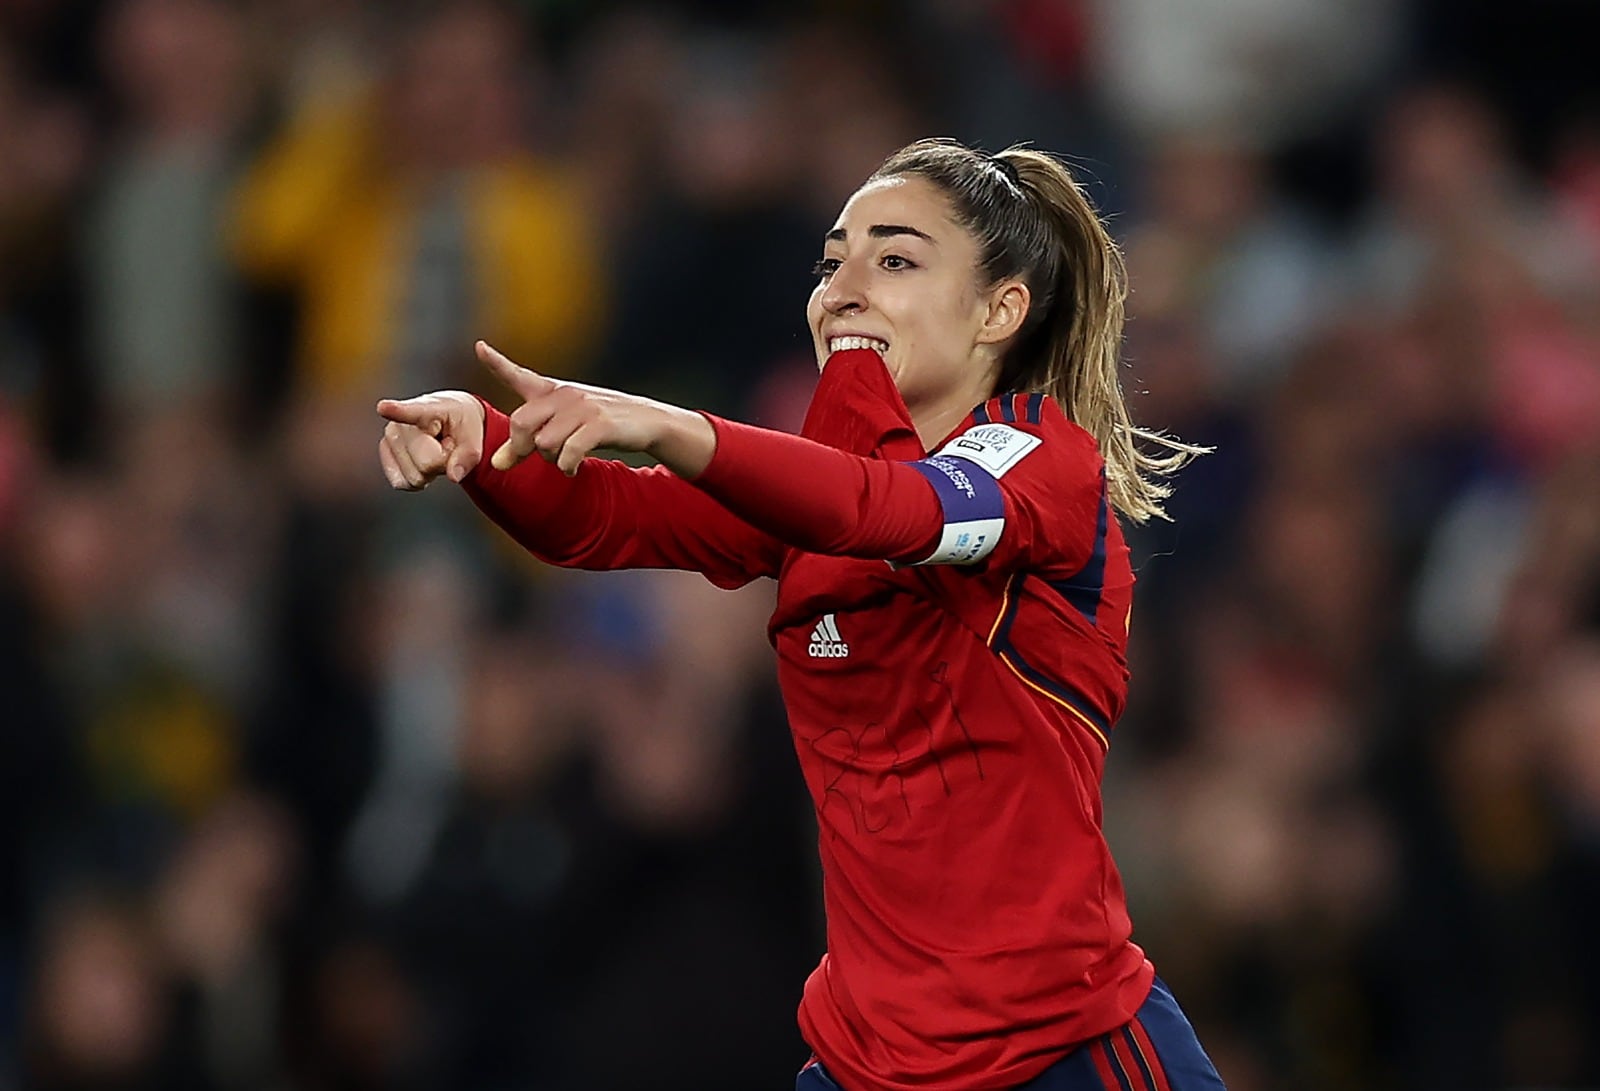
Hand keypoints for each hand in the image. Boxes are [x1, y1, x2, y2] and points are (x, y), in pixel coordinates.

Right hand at [374, 389, 484, 489]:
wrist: (447, 418)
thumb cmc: (459, 423)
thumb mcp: (473, 435)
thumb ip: (468, 455)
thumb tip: (453, 476)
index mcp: (426, 409)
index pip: (410, 411)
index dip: (395, 411)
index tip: (383, 407)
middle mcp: (401, 422)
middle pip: (426, 463)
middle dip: (442, 462)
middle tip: (444, 446)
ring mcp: (390, 439)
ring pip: (415, 477)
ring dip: (430, 471)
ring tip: (433, 451)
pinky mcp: (385, 456)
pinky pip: (402, 483)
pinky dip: (418, 480)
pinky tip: (421, 462)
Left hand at [475, 341, 714, 476]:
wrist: (648, 420)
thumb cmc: (600, 424)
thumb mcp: (564, 428)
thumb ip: (529, 442)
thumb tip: (497, 465)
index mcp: (553, 391)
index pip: (519, 375)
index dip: (497, 362)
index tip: (479, 347)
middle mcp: (565, 395)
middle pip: (521, 423)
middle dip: (522, 447)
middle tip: (535, 457)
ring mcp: (583, 408)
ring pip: (544, 443)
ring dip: (551, 459)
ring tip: (565, 459)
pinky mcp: (599, 425)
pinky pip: (568, 453)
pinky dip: (567, 467)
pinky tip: (573, 469)